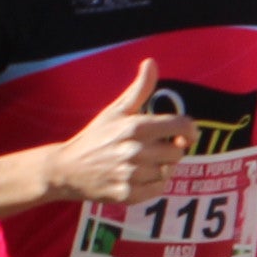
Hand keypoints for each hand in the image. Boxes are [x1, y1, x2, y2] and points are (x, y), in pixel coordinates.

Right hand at [50, 59, 193, 204]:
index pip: (182, 126)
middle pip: (178, 152)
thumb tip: (151, 62)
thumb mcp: (116, 110)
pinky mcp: (128, 194)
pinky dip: (153, 185)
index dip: (190, 130)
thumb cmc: (96, 136)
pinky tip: (137, 177)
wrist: (67, 169)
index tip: (185, 134)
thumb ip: (139, 89)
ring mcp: (131, 174)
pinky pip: (158, 190)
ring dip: (160, 168)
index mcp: (135, 127)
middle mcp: (135, 151)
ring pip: (168, 172)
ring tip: (141, 163)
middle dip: (171, 150)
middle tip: (154, 149)